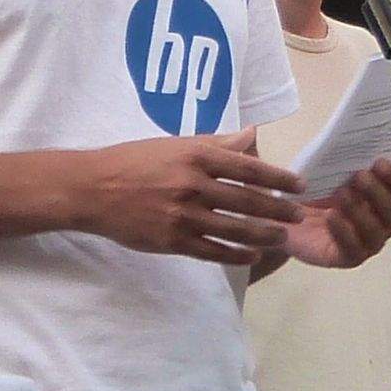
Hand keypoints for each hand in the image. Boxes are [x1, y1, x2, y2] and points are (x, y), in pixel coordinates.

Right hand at [69, 135, 304, 264]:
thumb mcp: (174, 144)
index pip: (248, 167)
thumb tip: (252, 134)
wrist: (91, 189)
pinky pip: (212, 251)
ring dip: (263, 235)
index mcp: (195, 156)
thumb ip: (216, 142)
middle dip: (278, 209)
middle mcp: (192, 185)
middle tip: (298, 215)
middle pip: (247, 200)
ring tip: (281, 237)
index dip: (278, 178)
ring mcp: (182, 216)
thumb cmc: (133, 161)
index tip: (299, 185)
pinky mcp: (171, 241)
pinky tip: (252, 255)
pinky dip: (236, 254)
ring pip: (234, 229)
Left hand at [286, 159, 390, 269]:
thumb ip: (344, 162)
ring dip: (361, 211)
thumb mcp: (326, 173)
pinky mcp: (347, 258)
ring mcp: (367, 243)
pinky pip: (354, 250)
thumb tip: (354, 142)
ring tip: (342, 194)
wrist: (284, 219)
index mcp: (382, 199)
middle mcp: (381, 222)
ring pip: (377, 232)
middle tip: (359, 176)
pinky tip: (331, 217)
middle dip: (378, 193)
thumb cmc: (313, 195)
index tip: (379, 162)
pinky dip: (345, 232)